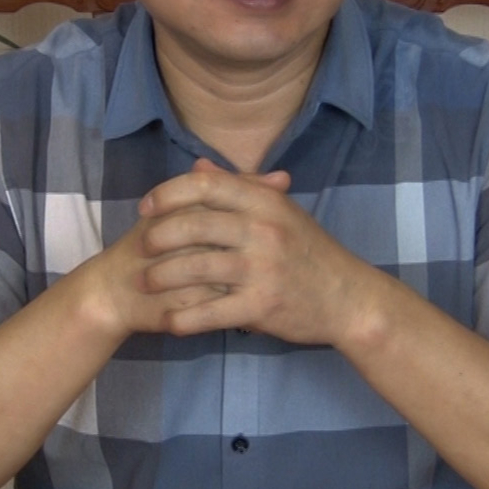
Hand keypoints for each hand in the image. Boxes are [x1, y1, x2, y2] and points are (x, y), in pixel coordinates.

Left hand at [133, 158, 371, 342]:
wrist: (349, 299)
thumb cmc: (309, 252)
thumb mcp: (280, 211)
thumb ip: (238, 188)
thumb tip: (197, 167)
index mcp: (265, 202)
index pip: (206, 187)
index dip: (168, 194)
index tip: (146, 208)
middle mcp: (263, 230)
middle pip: (194, 226)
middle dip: (158, 237)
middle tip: (139, 248)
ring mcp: (263, 269)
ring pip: (196, 269)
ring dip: (162, 277)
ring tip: (144, 283)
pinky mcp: (262, 306)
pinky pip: (211, 312)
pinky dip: (184, 318)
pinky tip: (169, 321)